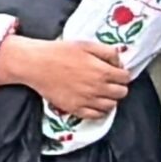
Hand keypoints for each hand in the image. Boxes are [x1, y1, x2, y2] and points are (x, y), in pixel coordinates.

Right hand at [0, 36, 128, 119]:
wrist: (35, 64)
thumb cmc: (58, 52)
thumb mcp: (85, 44)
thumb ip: (107, 52)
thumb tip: (119, 63)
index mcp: (102, 71)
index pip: (125, 78)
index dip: (121, 74)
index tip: (114, 72)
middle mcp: (98, 88)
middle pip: (122, 93)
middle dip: (117, 86)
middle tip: (108, 81)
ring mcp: (87, 100)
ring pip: (111, 106)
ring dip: (109, 98)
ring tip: (99, 92)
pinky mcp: (75, 108)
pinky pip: (96, 116)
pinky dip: (98, 111)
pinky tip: (92, 102)